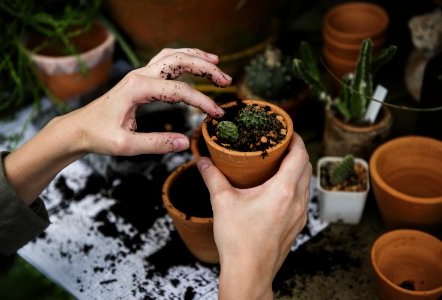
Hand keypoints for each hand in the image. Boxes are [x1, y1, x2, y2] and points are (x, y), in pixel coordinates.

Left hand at [4, 48, 231, 203]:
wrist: (79, 128)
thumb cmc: (99, 136)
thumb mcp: (126, 145)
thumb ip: (157, 143)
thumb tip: (185, 142)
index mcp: (137, 89)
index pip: (179, 91)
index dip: (202, 101)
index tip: (217, 114)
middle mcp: (140, 75)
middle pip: (179, 61)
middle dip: (206, 68)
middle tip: (226, 80)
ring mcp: (139, 74)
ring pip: (172, 56)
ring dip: (196, 57)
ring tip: (217, 63)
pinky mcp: (140, 79)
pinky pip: (165, 61)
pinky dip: (183, 59)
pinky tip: (194, 62)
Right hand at [197, 133, 311, 298]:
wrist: (249, 273)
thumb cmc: (238, 240)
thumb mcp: (222, 203)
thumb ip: (212, 177)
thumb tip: (203, 161)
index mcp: (283, 190)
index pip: (300, 155)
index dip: (296, 139)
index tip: (287, 131)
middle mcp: (297, 201)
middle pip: (306, 167)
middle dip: (297, 152)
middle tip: (280, 144)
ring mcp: (300, 215)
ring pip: (306, 183)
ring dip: (297, 169)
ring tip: (279, 164)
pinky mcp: (297, 226)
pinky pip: (302, 198)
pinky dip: (295, 186)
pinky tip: (278, 189)